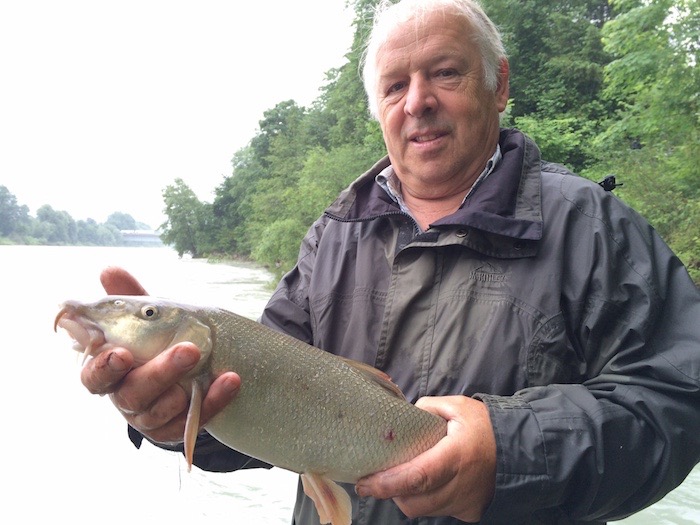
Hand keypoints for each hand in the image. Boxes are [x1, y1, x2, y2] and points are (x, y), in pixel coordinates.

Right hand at [79, 266, 239, 443]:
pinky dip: (213, 401)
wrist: (196, 368)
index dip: (105, 367)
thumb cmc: (159, 341)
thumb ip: (130, 299)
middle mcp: (125, 397)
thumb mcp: (148, 318)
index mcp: (111, 370)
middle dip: (160, 372)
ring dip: (184, 388)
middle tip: (189, 350)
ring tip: (205, 363)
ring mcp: (150, 417)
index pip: (94, 376)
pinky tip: (230, 380)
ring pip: (160, 413)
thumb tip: (109, 270)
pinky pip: (192, 421)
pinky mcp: (175, 429)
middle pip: (132, 394)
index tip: (123, 353)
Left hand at [355, 396, 495, 522]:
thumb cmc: (486, 425)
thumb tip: (402, 419)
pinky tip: (431, 483)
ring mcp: (466, 503)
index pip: (417, 478)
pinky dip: (428, 500)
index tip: (365, 483)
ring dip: (409, 496)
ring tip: (407, 476)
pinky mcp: (470, 512)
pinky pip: (439, 511)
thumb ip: (425, 408)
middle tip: (382, 476)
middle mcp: (461, 485)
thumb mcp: (456, 406)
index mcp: (456, 457)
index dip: (387, 484)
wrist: (521, 448)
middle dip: (393, 491)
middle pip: (415, 502)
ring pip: (424, 510)